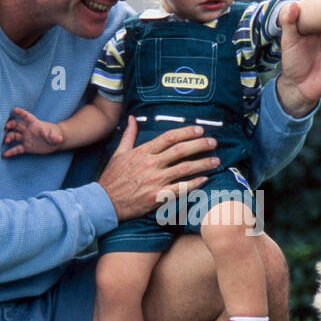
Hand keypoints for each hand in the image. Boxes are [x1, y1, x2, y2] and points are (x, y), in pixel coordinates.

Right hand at [3, 107, 64, 155]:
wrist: (55, 143)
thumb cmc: (55, 135)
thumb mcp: (56, 136)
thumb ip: (55, 137)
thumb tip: (59, 139)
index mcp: (34, 124)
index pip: (26, 117)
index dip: (21, 113)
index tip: (14, 110)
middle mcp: (28, 130)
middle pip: (17, 125)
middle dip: (10, 125)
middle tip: (6, 127)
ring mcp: (26, 138)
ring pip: (14, 135)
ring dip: (9, 137)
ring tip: (5, 141)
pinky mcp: (26, 147)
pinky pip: (17, 149)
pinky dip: (11, 151)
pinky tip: (5, 154)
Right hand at [98, 116, 219, 221]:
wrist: (105, 202)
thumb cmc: (112, 178)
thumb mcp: (119, 153)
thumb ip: (129, 135)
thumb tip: (133, 118)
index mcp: (143, 152)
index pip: (169, 138)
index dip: (186, 132)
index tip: (199, 130)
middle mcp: (151, 164)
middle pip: (181, 150)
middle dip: (200, 145)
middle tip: (214, 143)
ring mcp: (155, 181)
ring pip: (185, 169)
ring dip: (203, 164)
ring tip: (216, 160)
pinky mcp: (157, 197)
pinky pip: (181, 189)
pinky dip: (194, 184)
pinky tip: (205, 180)